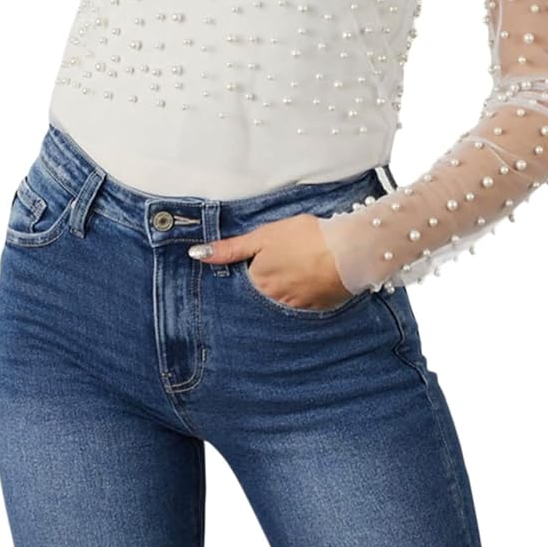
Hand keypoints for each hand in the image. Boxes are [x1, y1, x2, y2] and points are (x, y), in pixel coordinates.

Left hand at [188, 213, 352, 309]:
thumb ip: (230, 248)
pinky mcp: (317, 311)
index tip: (258, 264)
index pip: (242, 285)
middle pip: (261, 296)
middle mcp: (273, 302)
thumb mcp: (263, 236)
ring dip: (284, 290)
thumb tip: (197, 254)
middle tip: (280, 265)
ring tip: (296, 270)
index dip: (248, 272)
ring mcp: (296, 309)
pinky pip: (303, 306)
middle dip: (266, 284)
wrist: (350, 250)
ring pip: (281, 302)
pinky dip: (303, 294)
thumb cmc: (306, 237)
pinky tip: (310, 279)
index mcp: (258, 283)